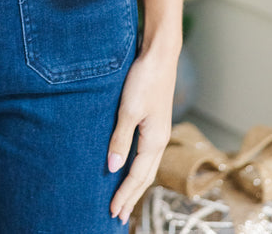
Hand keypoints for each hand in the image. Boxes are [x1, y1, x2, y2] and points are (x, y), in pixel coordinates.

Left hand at [107, 45, 178, 224]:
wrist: (159, 55)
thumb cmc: (144, 79)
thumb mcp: (128, 110)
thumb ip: (120, 139)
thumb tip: (113, 168)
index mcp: (154, 140)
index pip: (137, 176)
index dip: (124, 195)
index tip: (112, 212)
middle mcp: (159, 139)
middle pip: (145, 176)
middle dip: (132, 197)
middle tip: (118, 216)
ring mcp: (158, 130)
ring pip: (147, 166)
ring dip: (135, 184)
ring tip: (124, 199)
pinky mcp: (154, 121)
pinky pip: (145, 153)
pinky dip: (137, 167)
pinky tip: (129, 166)